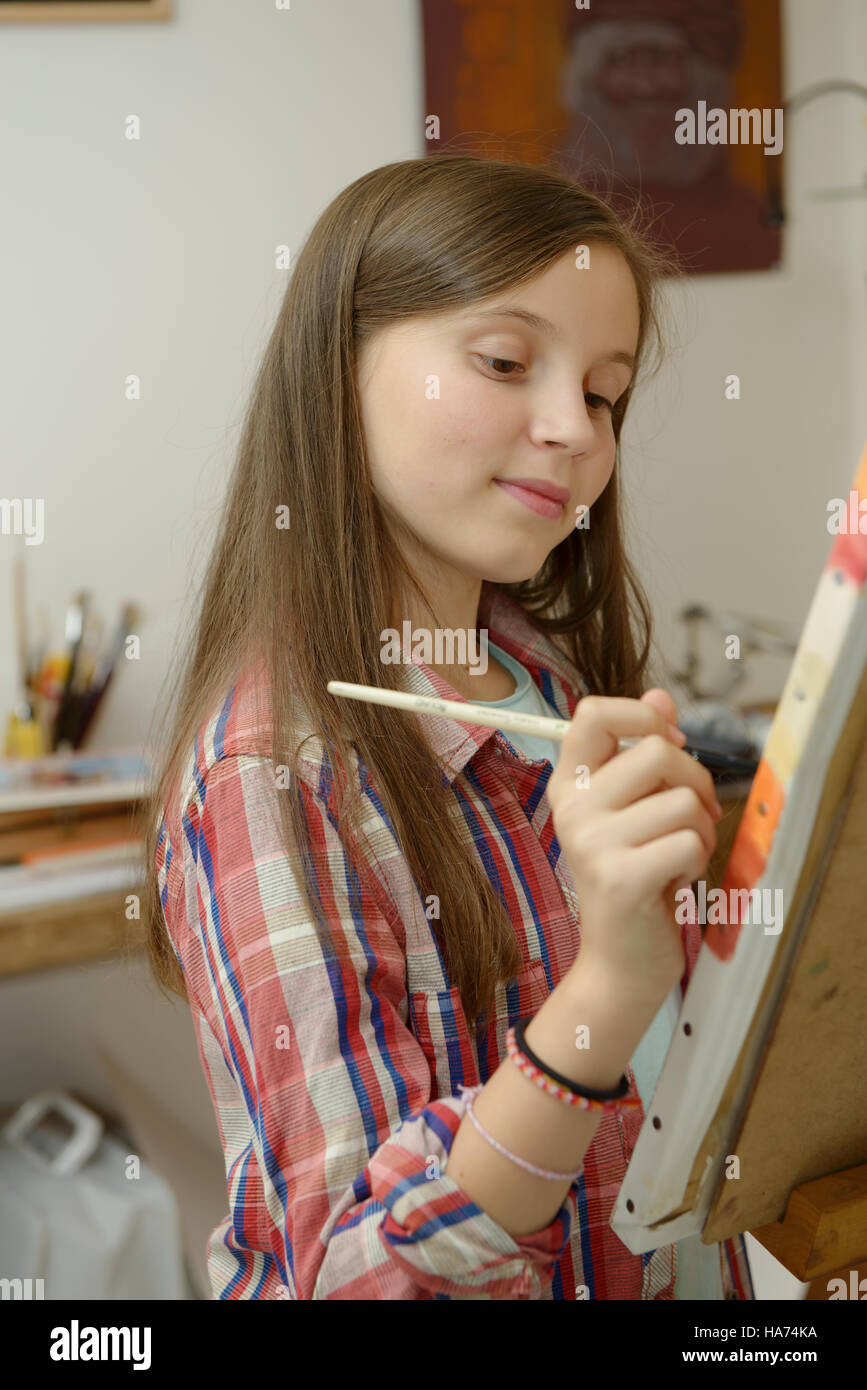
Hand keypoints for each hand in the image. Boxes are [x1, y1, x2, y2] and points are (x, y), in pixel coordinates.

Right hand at [547, 688, 719, 1004]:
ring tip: (680, 855)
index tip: (668, 742)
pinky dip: (698, 861)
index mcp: (569, 785)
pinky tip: (676, 880)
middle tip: (690, 816)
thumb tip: (660, 694)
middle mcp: (572, 809)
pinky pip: (690, 841)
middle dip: (694, 781)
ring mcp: (592, 843)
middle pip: (657, 751)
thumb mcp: (633, 809)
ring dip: (700, 828)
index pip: (592, 712)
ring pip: (682, 800)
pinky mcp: (620, 878)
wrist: (619, 963)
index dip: (643, 714)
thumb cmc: (634, 878)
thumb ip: (641, 750)